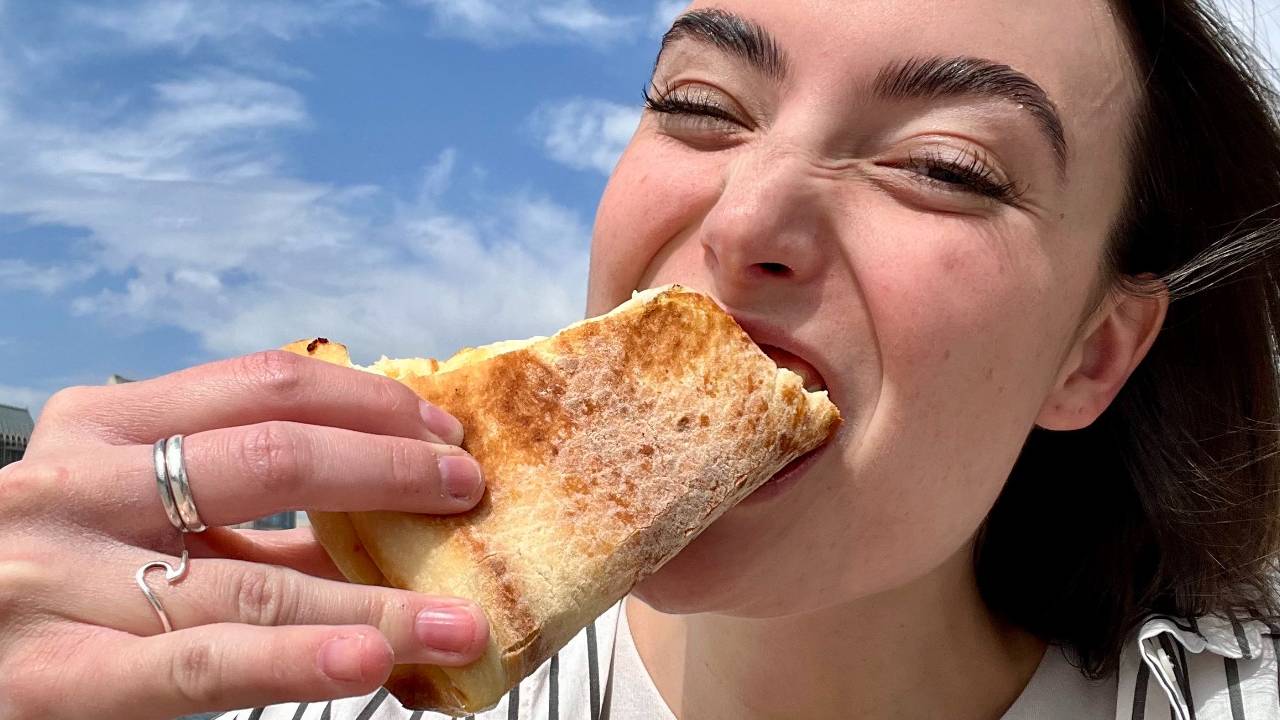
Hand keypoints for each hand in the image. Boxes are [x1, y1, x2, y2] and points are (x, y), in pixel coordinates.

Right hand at [0, 350, 490, 718]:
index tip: (443, 430)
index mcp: (103, 426)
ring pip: (252, 578)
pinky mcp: (53, 676)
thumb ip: (237, 510)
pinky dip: (299, 659)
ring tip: (458, 616)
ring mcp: (58, 579)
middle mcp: (78, 485)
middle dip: (388, 473)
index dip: (369, 403)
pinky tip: (371, 660)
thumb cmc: (47, 569)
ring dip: (374, 599)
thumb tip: (376, 517)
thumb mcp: (125, 506)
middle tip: (468, 494)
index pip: (262, 386)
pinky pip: (201, 665)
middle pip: (269, 457)